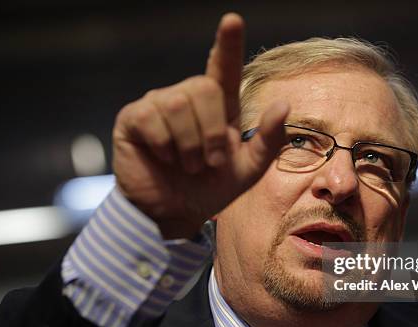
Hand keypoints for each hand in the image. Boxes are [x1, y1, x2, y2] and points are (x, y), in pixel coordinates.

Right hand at [112, 13, 289, 238]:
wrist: (174, 214)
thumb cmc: (211, 189)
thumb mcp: (247, 170)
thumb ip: (267, 140)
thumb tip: (283, 105)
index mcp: (218, 107)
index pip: (223, 67)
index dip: (227, 44)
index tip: (232, 21)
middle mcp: (188, 98)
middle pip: (203, 88)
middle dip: (212, 132)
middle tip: (210, 164)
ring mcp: (159, 105)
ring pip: (178, 104)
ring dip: (189, 145)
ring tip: (188, 166)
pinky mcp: (134, 118)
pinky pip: (151, 117)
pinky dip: (164, 145)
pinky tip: (164, 158)